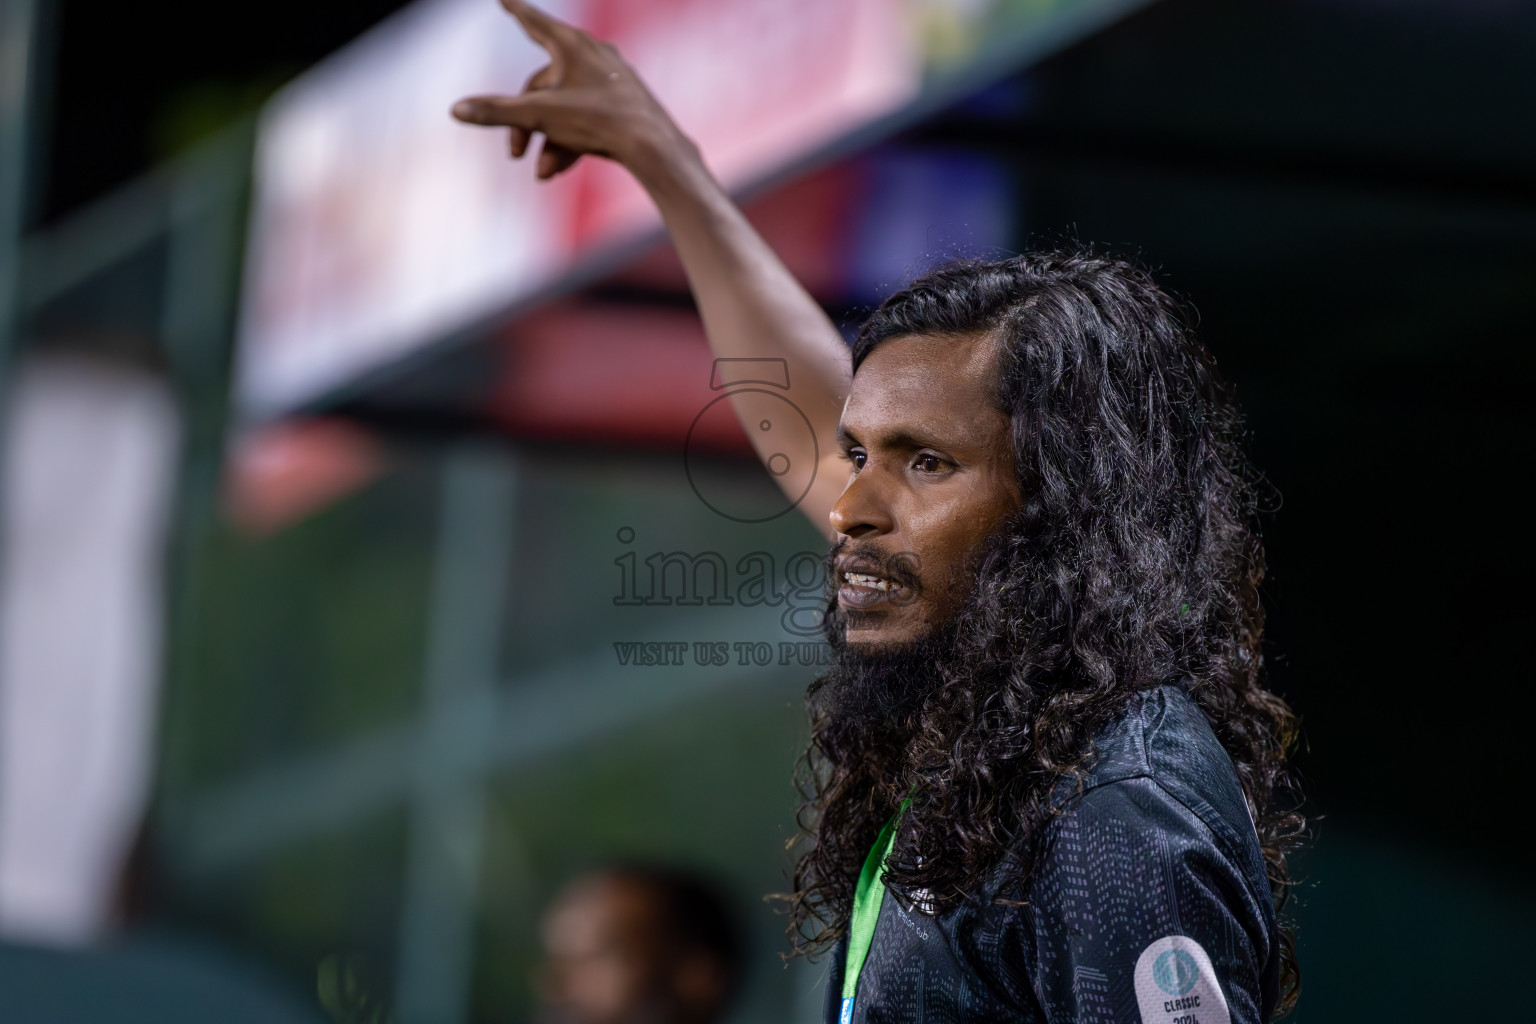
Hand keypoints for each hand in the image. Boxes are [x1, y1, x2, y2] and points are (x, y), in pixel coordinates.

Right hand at [451, 0, 688, 179]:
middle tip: (514, 153)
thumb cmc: (599, 123)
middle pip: (543, 84)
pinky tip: (558, 169)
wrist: (654, 148)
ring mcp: (611, 79)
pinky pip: (587, 117)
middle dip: (524, 122)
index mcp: (571, 45)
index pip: (534, 22)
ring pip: (565, 107)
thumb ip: (497, 113)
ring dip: (547, 140)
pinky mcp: (623, 103)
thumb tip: (456, 110)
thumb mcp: (539, 117)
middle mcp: (593, 55)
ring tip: (543, 173)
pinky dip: (570, 140)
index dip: (516, 11)